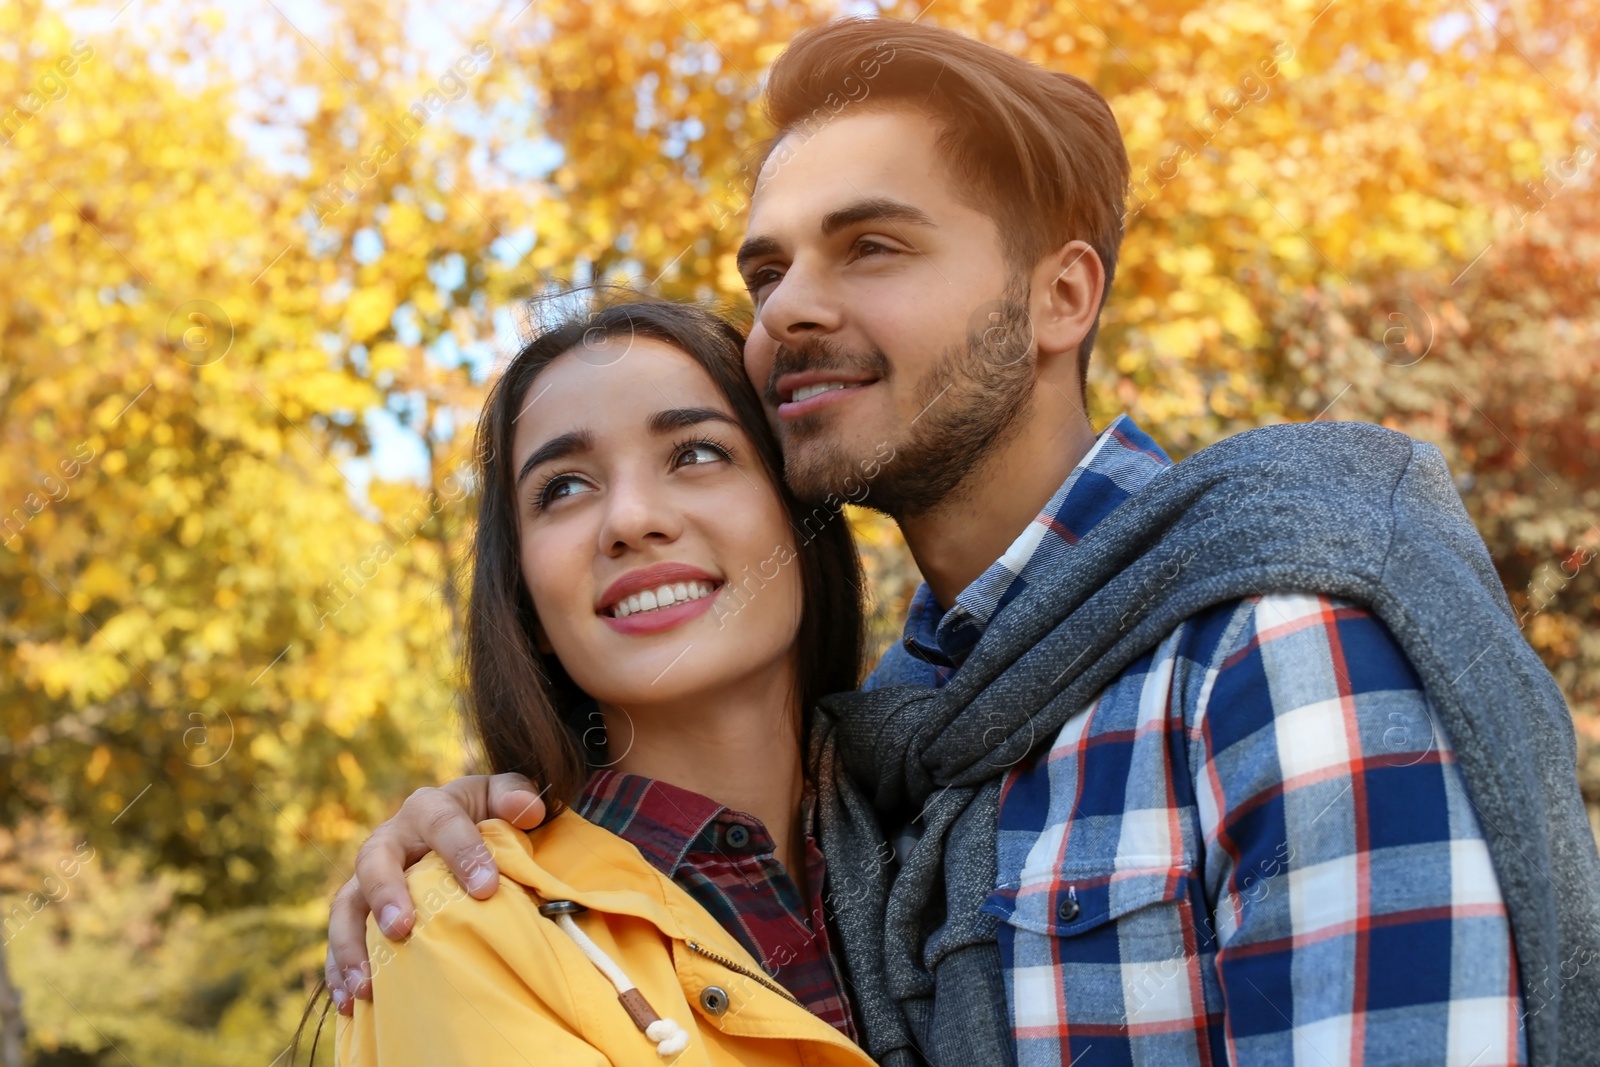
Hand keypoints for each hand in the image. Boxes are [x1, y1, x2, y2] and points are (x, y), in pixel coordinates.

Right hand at [324, 772, 547, 1013]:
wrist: (455, 830)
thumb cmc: (484, 817)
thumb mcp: (500, 799)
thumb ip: (515, 796)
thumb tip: (531, 809)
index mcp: (429, 808)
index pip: (441, 822)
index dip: (461, 851)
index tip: (485, 887)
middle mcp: (391, 839)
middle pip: (375, 859)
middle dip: (386, 893)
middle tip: (403, 928)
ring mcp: (369, 878)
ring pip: (346, 905)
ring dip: (351, 945)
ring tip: (366, 985)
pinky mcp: (359, 911)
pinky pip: (340, 940)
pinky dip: (340, 971)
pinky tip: (350, 1005)